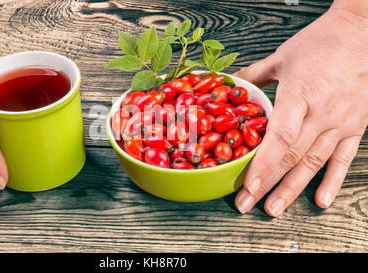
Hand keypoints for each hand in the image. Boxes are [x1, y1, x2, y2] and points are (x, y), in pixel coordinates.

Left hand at [234, 1, 367, 215]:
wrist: (362, 32)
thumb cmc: (321, 43)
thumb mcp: (282, 56)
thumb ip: (254, 75)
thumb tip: (230, 84)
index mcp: (300, 95)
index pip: (280, 138)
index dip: (263, 165)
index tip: (247, 185)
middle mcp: (322, 113)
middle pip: (291, 157)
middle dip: (267, 184)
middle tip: (247, 204)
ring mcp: (340, 123)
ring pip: (313, 164)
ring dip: (292, 189)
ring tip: (273, 209)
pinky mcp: (356, 127)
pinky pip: (344, 159)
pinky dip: (332, 181)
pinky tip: (320, 201)